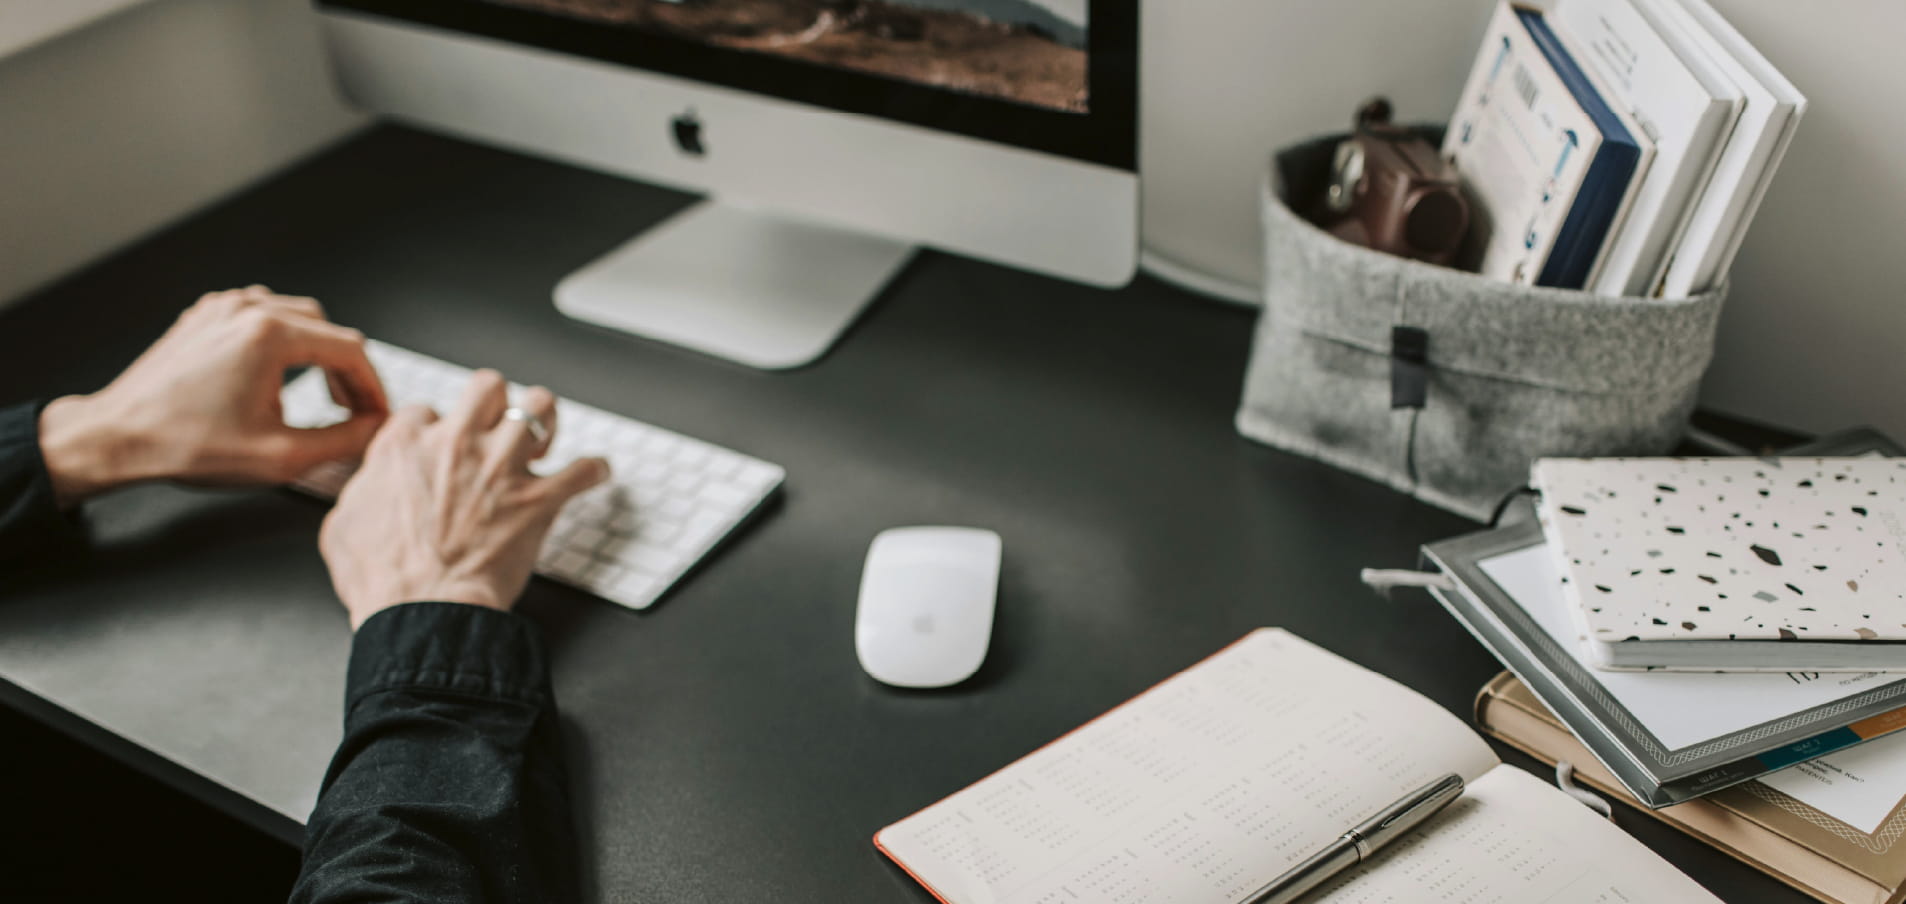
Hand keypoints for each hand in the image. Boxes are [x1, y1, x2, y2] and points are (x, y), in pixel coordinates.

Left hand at [37, 286, 387, 505]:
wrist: (118, 437)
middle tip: (352, 409)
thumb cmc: (186, 445)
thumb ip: (343, 440)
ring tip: (320, 392)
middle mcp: (247, 310)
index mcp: (269, 335)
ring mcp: (222, 308)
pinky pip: (259, 315)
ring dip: (316, 352)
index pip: (350, 350)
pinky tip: (278, 374)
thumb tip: (374, 428)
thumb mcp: (282, 456)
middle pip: (326, 328)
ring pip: (296, 317)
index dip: (373, 387)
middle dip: (347, 370)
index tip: (376, 414)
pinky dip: (281, 341)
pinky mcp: (203, 317)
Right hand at [319, 370, 609, 628]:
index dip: (435, 428)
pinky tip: (595, 473)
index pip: (426, 410)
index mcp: (406, 446)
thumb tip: (372, 485)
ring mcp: (501, 468)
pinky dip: (593, 470)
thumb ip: (362, 491)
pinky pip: (582, 470)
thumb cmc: (382, 578)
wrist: (422, 611)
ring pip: (539, 407)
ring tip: (546, 436)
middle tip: (500, 425)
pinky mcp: (538, 499)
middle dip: (496, 401)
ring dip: (546, 419)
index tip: (442, 447)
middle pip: (487, 386)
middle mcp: (457, 444)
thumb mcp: (343, 524)